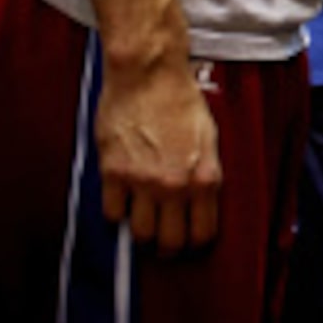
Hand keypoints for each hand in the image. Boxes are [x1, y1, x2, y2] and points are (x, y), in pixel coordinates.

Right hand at [96, 41, 221, 253]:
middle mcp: (174, 185)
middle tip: (163, 242)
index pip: (202, 233)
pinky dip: (117, 213)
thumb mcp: (209, 137)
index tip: (189, 242)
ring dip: (142, 234)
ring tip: (143, 224)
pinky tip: (123, 202)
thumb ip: (205, 173)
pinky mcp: (113, 173)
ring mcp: (142, 182)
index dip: (195, 243)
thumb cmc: (179, 100)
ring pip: (140, 234)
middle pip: (170, 242)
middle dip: (168, 248)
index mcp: (203, 177)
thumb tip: (202, 200)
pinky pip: (112, 212)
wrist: (147, 75)